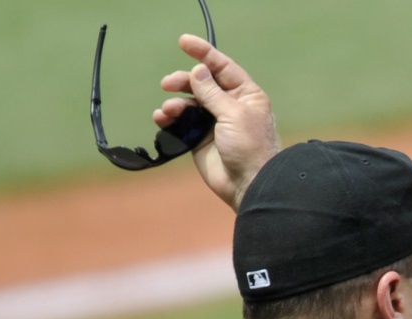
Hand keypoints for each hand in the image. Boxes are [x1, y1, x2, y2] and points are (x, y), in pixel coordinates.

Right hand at [155, 34, 280, 209]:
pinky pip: (181, 122)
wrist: (249, 184)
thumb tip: (198, 71)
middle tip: (168, 83)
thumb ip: (212, 93)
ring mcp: (214, 122)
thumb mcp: (233, 114)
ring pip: (188, 102)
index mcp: (246, 95)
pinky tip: (162, 118)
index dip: (204, 53)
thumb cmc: (250, 147)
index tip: (183, 42)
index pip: (222, 67)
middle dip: (183, 80)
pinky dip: (170, 118)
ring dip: (175, 103)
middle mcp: (230, 105)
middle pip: (201, 83)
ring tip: (168, 111)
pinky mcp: (200, 139)